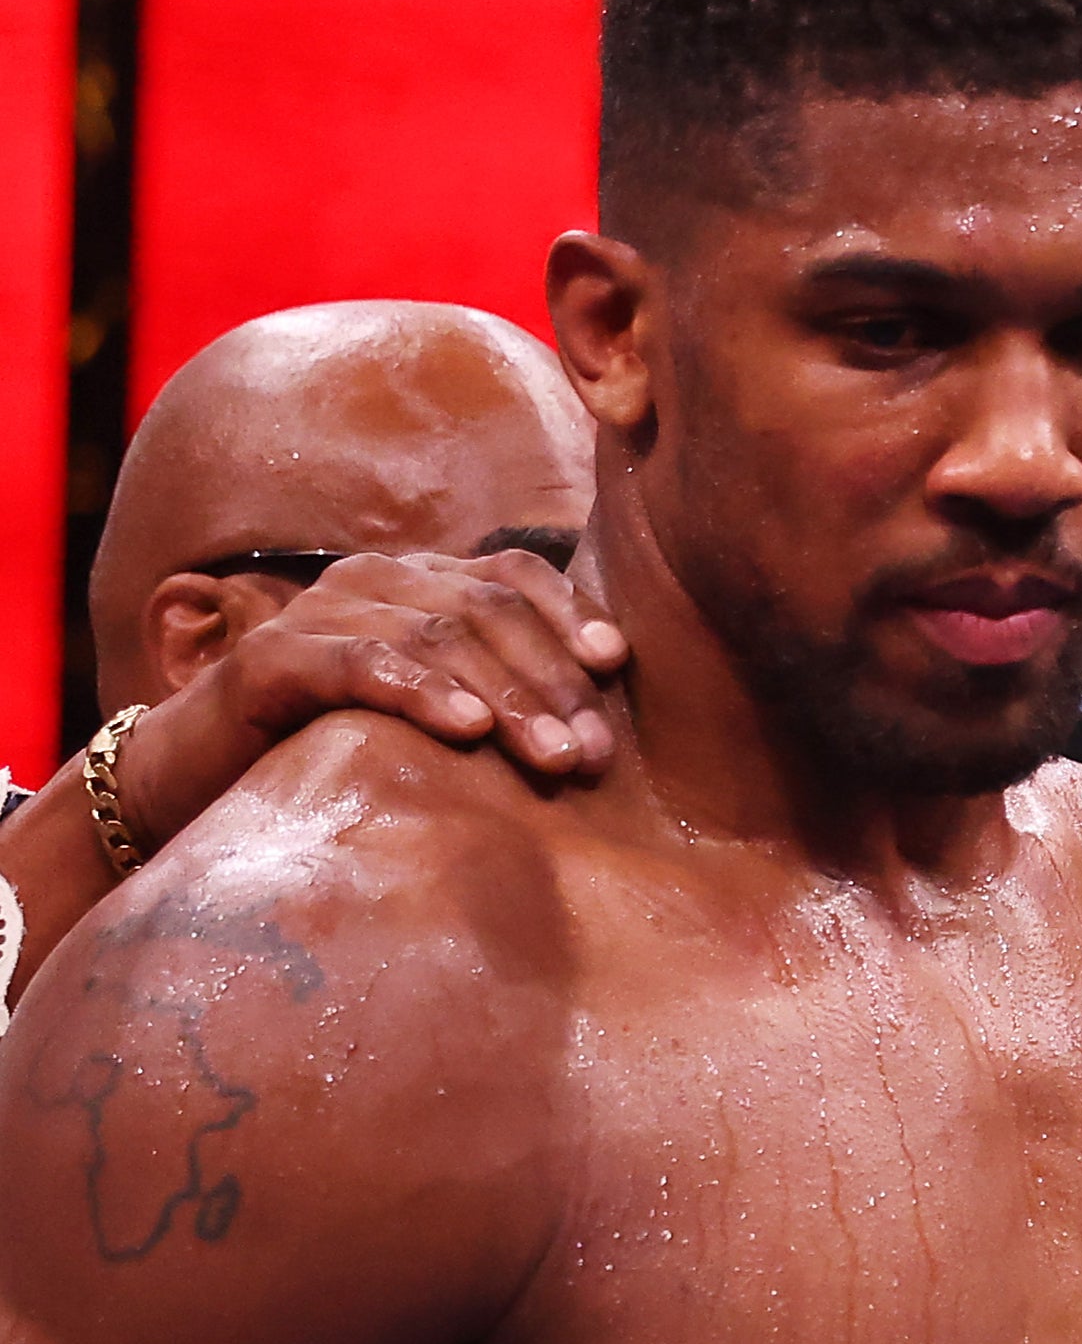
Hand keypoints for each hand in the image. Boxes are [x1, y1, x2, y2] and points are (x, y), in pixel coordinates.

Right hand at [116, 550, 626, 846]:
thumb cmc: (339, 739)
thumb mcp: (432, 707)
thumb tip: (600, 726)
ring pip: (437, 639)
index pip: (515, 574)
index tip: (615, 664)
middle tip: (595, 752)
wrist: (203, 768)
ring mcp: (323, 609)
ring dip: (505, 700)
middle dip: (551, 681)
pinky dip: (423, 693)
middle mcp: (377, 578)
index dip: (570, 613)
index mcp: (423, 579)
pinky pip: (364, 664)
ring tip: (553, 756)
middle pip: (487, 612)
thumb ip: (497, 691)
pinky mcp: (277, 656)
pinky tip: (467, 730)